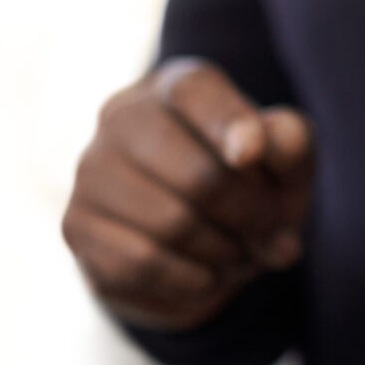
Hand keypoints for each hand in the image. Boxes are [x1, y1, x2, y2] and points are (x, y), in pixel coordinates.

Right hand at [62, 58, 314, 329]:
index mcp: (176, 86)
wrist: (200, 237)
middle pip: (195, 174)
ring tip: (242, 255)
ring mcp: (91, 170)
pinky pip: (139, 262)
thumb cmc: (249, 182)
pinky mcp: (76, 224)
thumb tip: (255, 147)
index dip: (227, 123)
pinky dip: (188, 278)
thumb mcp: (285, 158)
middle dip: (249, 215)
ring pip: (168, 224)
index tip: (251, 156)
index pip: (195, 92)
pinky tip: (207, 275)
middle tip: (272, 234)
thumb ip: (288, 141)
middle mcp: (121, 117)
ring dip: (222, 252)